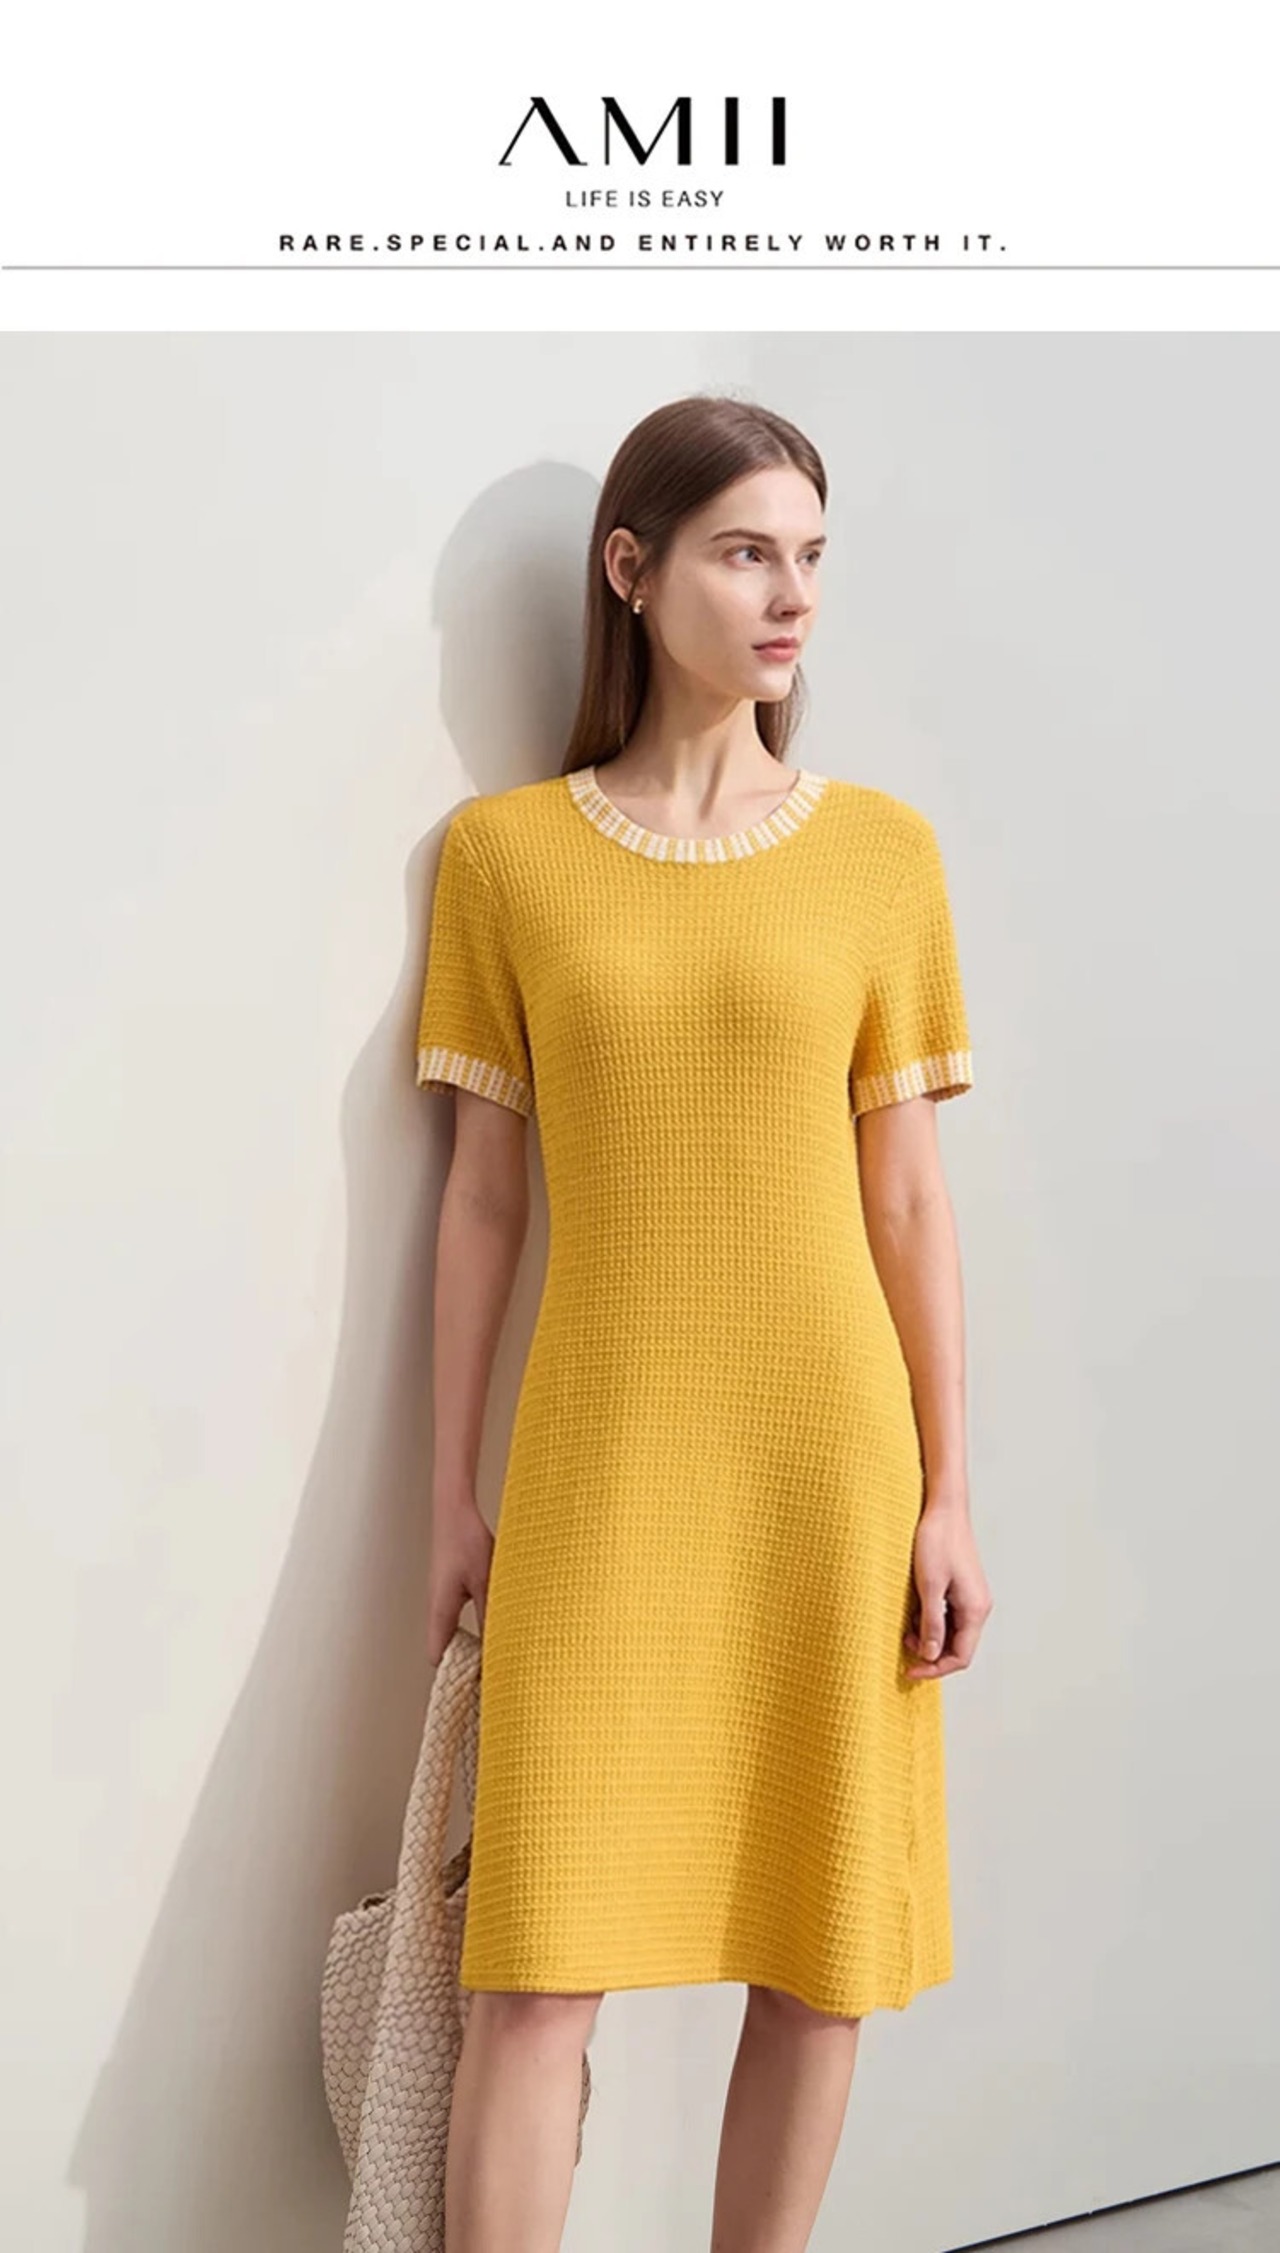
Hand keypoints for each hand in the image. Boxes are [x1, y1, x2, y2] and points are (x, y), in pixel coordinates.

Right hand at [425, 1493, 494, 1666]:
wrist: (456, 1511)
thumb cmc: (466, 1542)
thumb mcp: (486, 1580)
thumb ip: (492, 1614)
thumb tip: (503, 1645)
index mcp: (440, 1612)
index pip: (438, 1658)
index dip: (453, 1677)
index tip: (475, 1689)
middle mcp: (438, 1610)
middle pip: (446, 1651)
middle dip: (466, 1667)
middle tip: (492, 1680)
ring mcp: (444, 1600)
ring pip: (456, 1635)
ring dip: (474, 1647)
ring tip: (499, 1660)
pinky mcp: (454, 1590)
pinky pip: (463, 1619)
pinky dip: (478, 1630)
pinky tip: (498, 1628)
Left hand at [903, 1501, 992, 1678]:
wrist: (944, 1508)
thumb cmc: (937, 1542)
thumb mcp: (929, 1585)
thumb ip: (931, 1623)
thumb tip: (930, 1656)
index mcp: (975, 1610)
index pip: (961, 1657)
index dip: (935, 1669)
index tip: (910, 1670)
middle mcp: (978, 1607)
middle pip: (958, 1647)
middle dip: (931, 1652)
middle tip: (904, 1644)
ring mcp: (971, 1597)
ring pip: (952, 1632)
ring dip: (929, 1635)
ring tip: (907, 1626)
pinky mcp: (962, 1588)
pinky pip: (949, 1615)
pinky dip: (930, 1619)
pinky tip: (914, 1609)